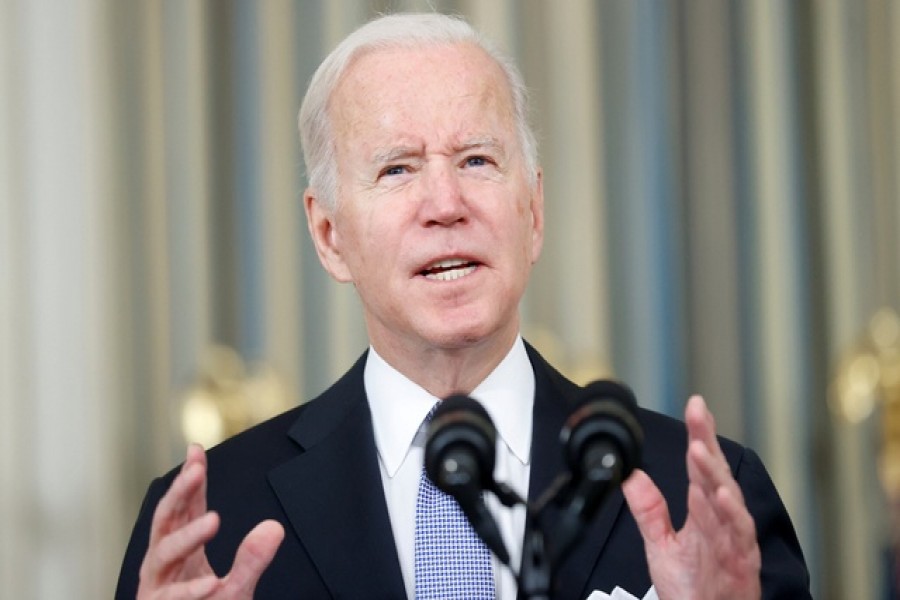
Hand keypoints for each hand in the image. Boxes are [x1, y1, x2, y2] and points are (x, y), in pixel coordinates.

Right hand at [137, 444, 284, 598]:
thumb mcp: (237, 587)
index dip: (190, 480)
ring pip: (162, 554)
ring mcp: (157, 588)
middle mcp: (163, 566)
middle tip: (195, 469)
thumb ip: (252, 557)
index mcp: (180, 553)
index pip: (184, 509)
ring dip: (187, 536)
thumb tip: (273, 527)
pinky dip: (191, 592)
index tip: (196, 451)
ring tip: (214, 520)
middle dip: (179, 493)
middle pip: (165, 520)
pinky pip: (172, 598)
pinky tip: (211, 583)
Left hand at [622, 396, 760, 599]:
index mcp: (705, 513)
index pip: (701, 466)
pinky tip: (721, 496)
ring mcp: (733, 540)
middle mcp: (722, 521)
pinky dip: (731, 515)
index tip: (694, 405)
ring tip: (699, 449)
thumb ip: (648, 510)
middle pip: (715, 474)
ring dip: (714, 474)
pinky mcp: (741, 562)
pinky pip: (738, 535)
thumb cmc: (692, 589)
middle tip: (698, 413)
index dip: (698, 434)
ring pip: (727, 500)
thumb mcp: (661, 545)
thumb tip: (631, 475)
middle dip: (707, 442)